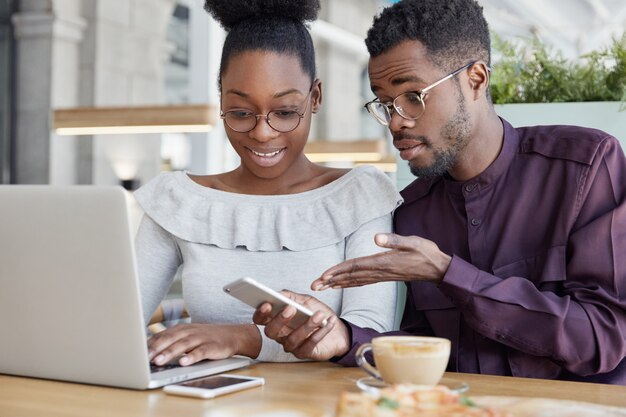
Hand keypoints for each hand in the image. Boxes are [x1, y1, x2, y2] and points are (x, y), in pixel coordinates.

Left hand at [147, 323, 259, 365]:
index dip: (150, 344)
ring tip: (159, 361)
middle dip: (157, 348)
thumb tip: (148, 350)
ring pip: (183, 345)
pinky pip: (201, 351)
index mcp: (181, 329)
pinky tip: (184, 362)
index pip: (162, 335)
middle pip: (171, 339)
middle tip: (145, 358)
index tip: (137, 353)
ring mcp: (201, 338)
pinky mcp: (212, 346)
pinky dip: (192, 356)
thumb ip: (170, 341)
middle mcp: (190, 331)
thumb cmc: (205, 337)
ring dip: (170, 352)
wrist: (232, 335)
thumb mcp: (187, 336)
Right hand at [252, 291, 349, 360]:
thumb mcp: (306, 300)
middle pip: (271, 331)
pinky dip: (320, 332)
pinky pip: (309, 344)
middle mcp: (281, 335)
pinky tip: (329, 322)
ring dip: (306, 325)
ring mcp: (292, 346)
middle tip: (291, 308)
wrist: (338, 330)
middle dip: (279, 320)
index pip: (260, 319)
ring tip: (319, 315)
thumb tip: (279, 294)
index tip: (267, 304)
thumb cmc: (317, 313)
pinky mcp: (304, 353)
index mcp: (277, 320)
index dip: (260, 313)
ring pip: (292, 339)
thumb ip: (292, 297)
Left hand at [312, 233, 450, 289]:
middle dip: (330, 281)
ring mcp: (381, 275)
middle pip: (350, 277)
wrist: (437, 268)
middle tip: (313, 286)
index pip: (355, 267)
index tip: (323, 276)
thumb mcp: (412, 242)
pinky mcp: (384, 276)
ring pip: (354, 281)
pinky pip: (362, 281)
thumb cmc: (426, 253)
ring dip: (337, 283)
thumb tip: (376, 237)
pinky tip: (341, 284)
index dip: (337, 271)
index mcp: (383, 263)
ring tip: (321, 286)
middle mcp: (379, 271)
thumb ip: (393, 240)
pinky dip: (349, 282)